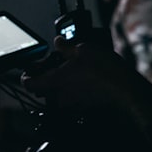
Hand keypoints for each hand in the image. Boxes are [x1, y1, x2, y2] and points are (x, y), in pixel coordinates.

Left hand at [21, 37, 151, 118]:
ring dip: (61, 82)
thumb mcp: (83, 50)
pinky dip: (73, 89)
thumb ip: (66, 47)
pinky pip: (71, 98)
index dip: (26, 75)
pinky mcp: (83, 109)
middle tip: (56, 63)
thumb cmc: (105, 71)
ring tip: (74, 69)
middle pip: (42, 89)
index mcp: (54, 82)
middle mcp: (59, 97)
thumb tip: (59, 42)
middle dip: (46, 76)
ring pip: (57, 94)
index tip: (29, 69)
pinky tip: (85, 78)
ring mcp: (71, 105)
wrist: (126, 92)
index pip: (28, 83)